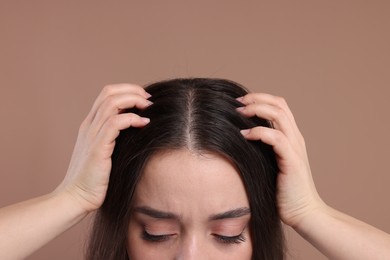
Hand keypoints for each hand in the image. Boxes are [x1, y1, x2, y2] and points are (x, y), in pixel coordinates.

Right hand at [54, 84, 151, 212]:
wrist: (76, 198)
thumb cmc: (94, 180)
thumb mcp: (105, 154)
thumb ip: (115, 140)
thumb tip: (136, 131)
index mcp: (90, 125)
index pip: (106, 95)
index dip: (126, 91)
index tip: (143, 98)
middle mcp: (89, 126)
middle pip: (109, 92)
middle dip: (132, 90)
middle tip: (149, 99)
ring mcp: (92, 135)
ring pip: (112, 103)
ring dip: (134, 100)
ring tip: (149, 107)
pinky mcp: (98, 147)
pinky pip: (116, 122)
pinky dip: (132, 118)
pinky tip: (144, 123)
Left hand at [237, 93, 324, 226]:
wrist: (302, 212)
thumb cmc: (284, 190)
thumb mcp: (271, 163)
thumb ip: (263, 148)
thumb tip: (240, 137)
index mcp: (291, 137)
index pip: (279, 106)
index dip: (261, 99)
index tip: (241, 102)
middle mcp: (295, 138)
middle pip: (279, 104)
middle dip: (257, 98)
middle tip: (237, 102)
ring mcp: (295, 148)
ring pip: (279, 114)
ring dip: (257, 109)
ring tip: (239, 112)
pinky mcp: (292, 160)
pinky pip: (276, 137)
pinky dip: (258, 132)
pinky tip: (244, 135)